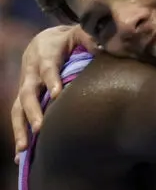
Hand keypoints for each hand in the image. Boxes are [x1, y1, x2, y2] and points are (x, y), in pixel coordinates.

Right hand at [11, 25, 95, 157]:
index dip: (51, 80)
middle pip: (28, 92)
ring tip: (23, 148)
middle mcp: (31, 72)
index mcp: (45, 54)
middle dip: (32, 110)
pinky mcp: (24, 98)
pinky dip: (18, 134)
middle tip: (40, 127)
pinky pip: (18, 117)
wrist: (44, 40)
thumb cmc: (67, 39)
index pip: (47, 67)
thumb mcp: (79, 33)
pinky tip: (19, 157)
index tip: (56, 94)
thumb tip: (103, 47)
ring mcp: (25, 86)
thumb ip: (89, 38)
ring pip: (18, 108)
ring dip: (20, 128)